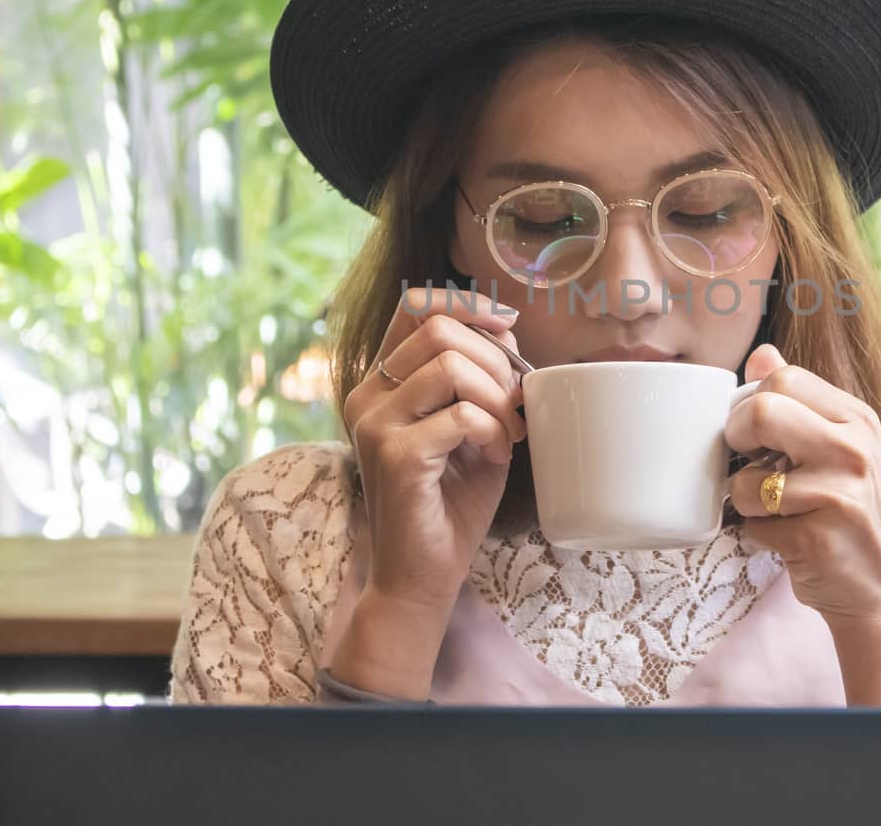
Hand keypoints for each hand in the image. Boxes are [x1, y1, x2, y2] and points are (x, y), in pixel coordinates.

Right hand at [342, 287, 526, 616]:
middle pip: (439, 329)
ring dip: (498, 397)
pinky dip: (493, 431)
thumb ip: (480, 377)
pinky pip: (462, 415)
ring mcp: (374, 425)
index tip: (506, 327)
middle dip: (495, 358)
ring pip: (452, 366)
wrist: (423, 576)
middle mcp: (366, 396)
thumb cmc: (450, 503)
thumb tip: (505, 326)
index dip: (466, 303)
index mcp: (379, 384)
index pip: (414, 305)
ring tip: (508, 433)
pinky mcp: (395, 455)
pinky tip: (496, 455)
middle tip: (514, 403)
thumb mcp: (471, 426)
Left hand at [725, 343, 880, 704]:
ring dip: (746, 502)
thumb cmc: (849, 515)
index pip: (782, 378)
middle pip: (761, 411)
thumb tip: (761, 353)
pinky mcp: (821, 537)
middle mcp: (855, 448)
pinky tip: (787, 540)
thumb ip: (800, 401)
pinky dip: (757, 537)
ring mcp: (841, 492)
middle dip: (736, 440)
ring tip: (774, 512)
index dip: (750, 404)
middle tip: (750, 465)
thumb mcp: (837, 448)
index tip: (754, 433)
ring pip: (748, 479)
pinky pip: (753, 526)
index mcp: (856, 418)